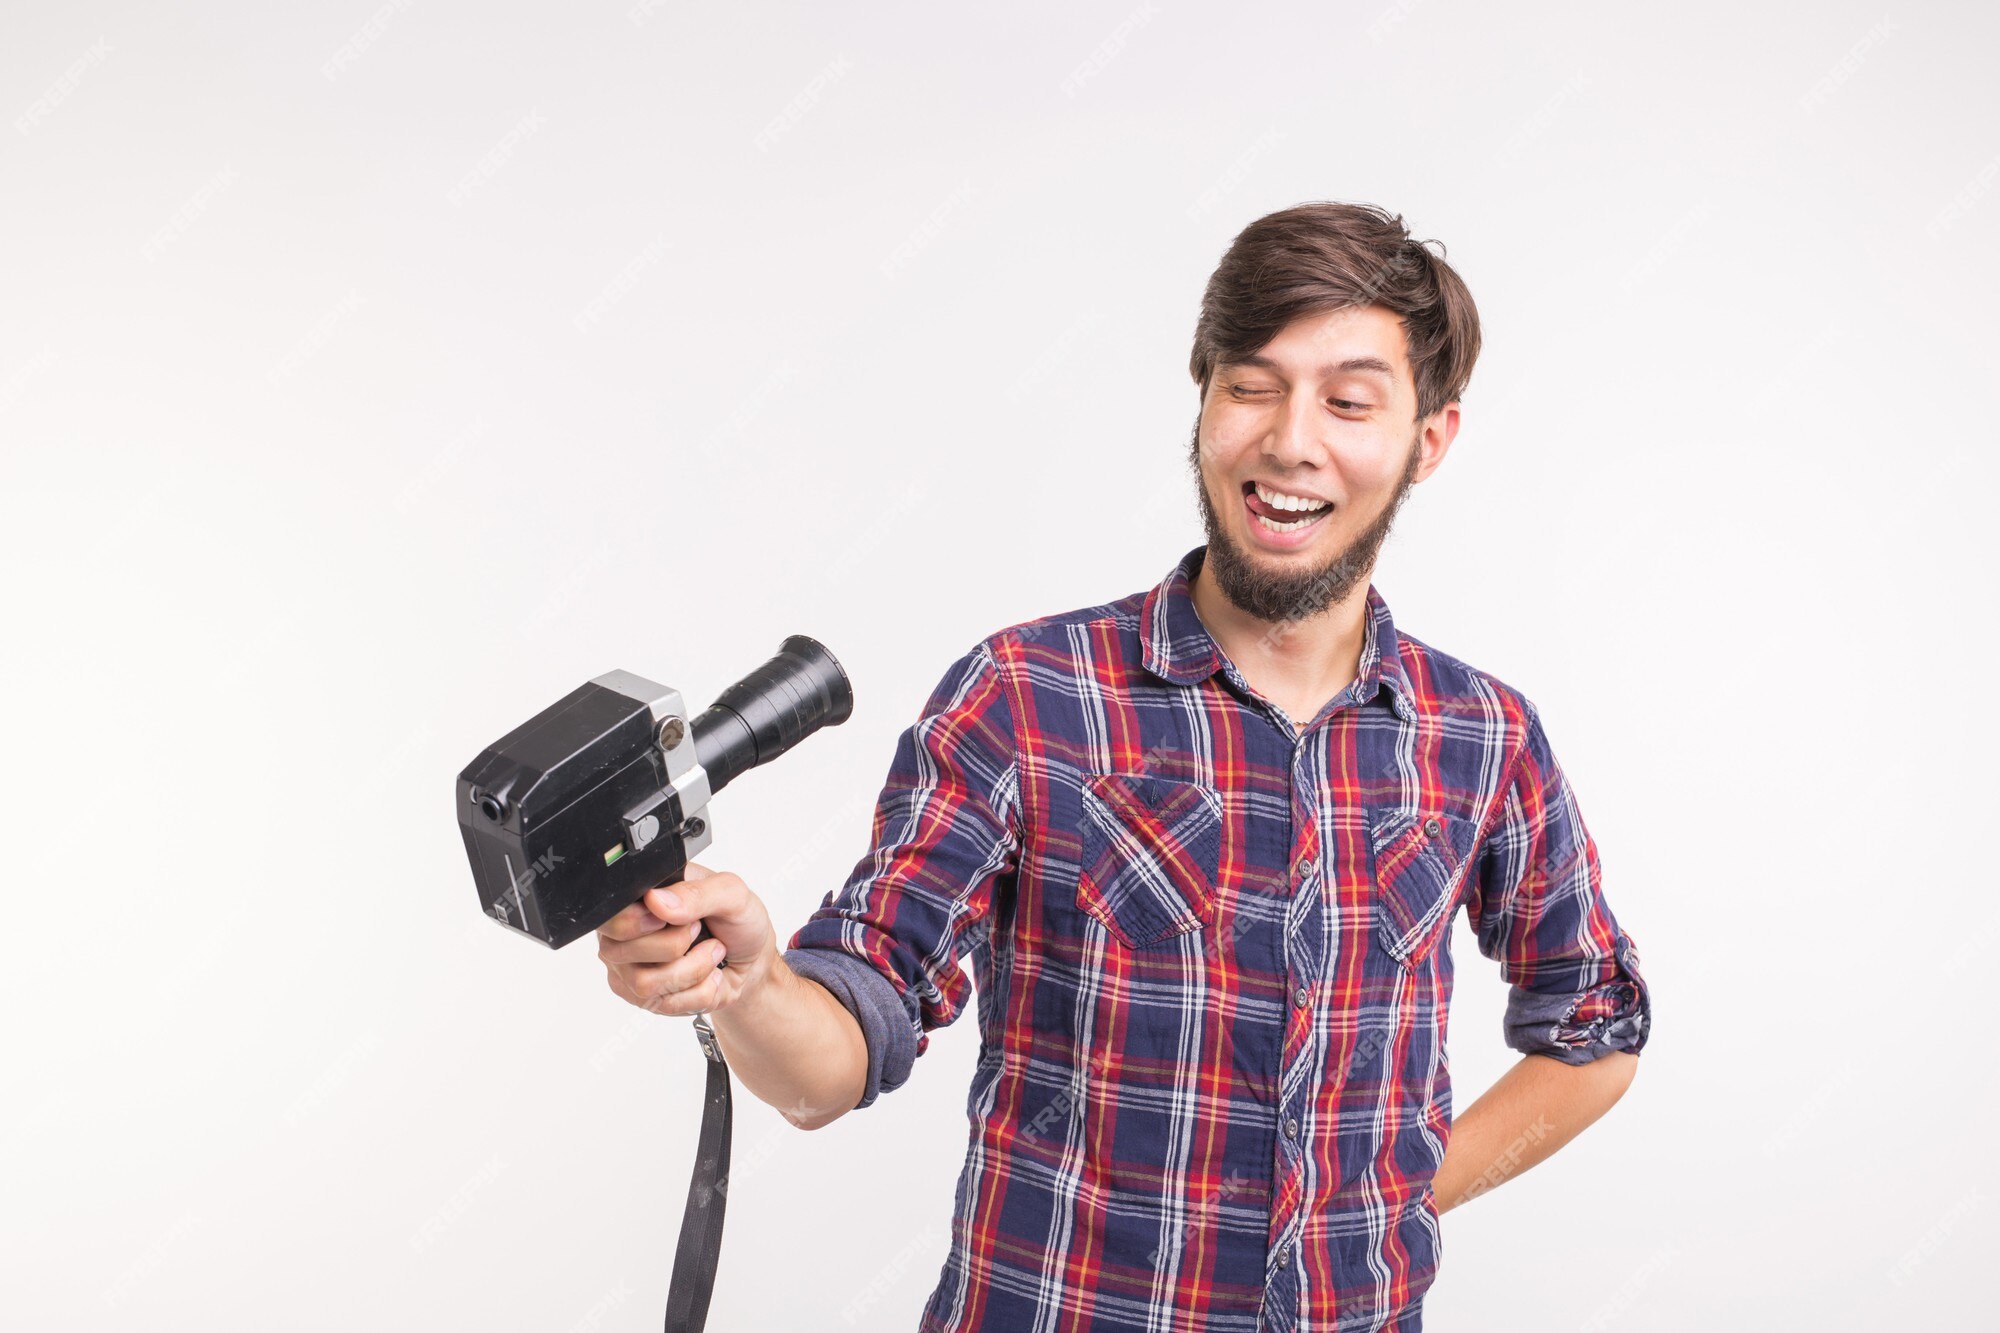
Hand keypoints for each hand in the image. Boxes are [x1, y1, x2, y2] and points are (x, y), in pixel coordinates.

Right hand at [595, 862, 778, 1016]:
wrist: (751, 959)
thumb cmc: (736, 921)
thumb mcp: (730, 893)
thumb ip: (695, 892)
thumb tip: (656, 900)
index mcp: (638, 899)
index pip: (610, 915)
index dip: (639, 921)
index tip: (675, 918)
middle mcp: (624, 934)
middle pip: (620, 951)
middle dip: (676, 945)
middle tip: (699, 931)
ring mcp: (630, 969)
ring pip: (644, 983)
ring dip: (693, 970)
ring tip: (711, 953)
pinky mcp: (644, 998)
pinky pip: (666, 1004)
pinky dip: (700, 991)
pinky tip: (708, 976)